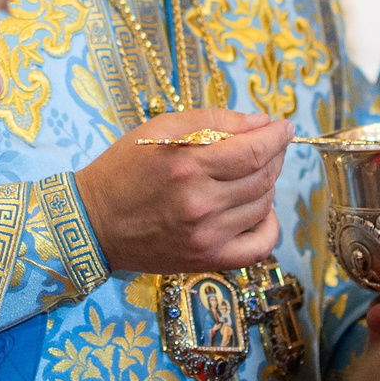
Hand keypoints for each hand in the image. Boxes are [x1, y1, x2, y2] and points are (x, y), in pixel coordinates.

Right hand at [75, 110, 288, 274]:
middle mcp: (201, 203)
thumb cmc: (124, 168)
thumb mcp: (160, 128)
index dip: (277, 136)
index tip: (284, 127)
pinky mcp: (207, 259)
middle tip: (268, 146)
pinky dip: (269, 226)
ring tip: (251, 174)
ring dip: (267, 185)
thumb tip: (261, 123)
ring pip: (263, 206)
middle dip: (274, 156)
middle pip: (263, 177)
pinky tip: (259, 211)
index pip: (255, 151)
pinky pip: (259, 246)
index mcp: (188, 165)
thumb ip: (213, 120)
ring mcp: (206, 236)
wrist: (95, 223)